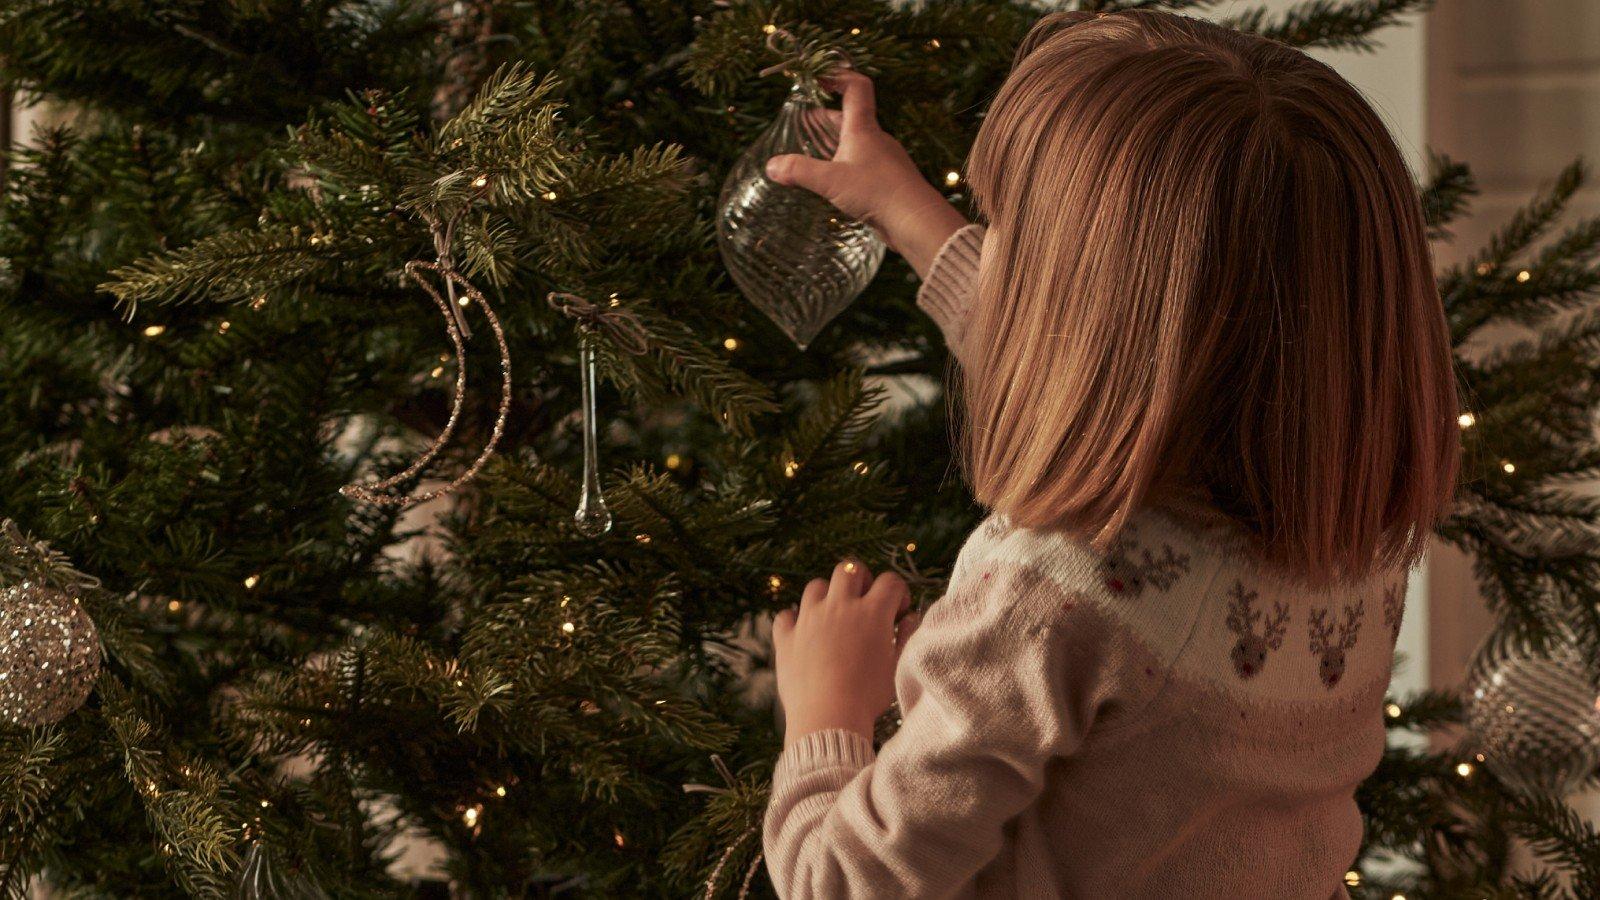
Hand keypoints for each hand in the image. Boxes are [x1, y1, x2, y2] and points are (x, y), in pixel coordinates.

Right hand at [764, 70, 969, 278]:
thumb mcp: (831, 180)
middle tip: (803, 122)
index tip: (818, 77)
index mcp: (863, 128)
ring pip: (855, 142)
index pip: (856, 87)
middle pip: (850, 117)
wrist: (915, 220)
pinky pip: (861, 164)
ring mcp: (882, 160)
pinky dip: (844, 164)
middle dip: (825, 117)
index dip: (838, 75)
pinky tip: (833, 181)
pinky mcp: (885, 181)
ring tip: (813, 151)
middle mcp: (875, 139)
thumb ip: (800, 171)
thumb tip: (771, 166)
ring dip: (834, 142)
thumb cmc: (877, 192)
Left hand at [772, 559, 921, 747]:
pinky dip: (795, 620)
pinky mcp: (786, 637)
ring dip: (827, 595)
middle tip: (865, 603)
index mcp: (872, 612)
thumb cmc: (869, 696)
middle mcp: (839, 606)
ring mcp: (809, 618)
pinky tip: (804, 633)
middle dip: (861, 580)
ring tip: (834, 616)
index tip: (898, 611)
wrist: (828, 719)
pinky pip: (786, 615)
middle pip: (850, 569)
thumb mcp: (897, 666)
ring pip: (816, 586)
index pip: (890, 581)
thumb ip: (906, 636)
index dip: (898, 592)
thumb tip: (909, 618)